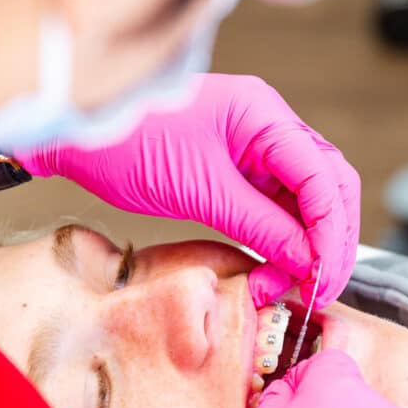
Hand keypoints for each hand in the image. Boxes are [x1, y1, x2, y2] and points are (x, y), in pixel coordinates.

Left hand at [16, 73, 359, 306]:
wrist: (77, 136)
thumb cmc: (128, 144)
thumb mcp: (200, 191)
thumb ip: (260, 226)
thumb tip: (306, 262)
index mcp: (265, 116)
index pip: (324, 176)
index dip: (330, 232)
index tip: (322, 277)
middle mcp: (270, 128)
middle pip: (328, 189)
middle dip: (329, 244)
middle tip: (317, 291)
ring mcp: (256, 150)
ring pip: (307, 205)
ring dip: (305, 249)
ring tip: (286, 289)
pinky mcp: (240, 173)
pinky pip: (276, 211)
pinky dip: (281, 244)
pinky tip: (273, 272)